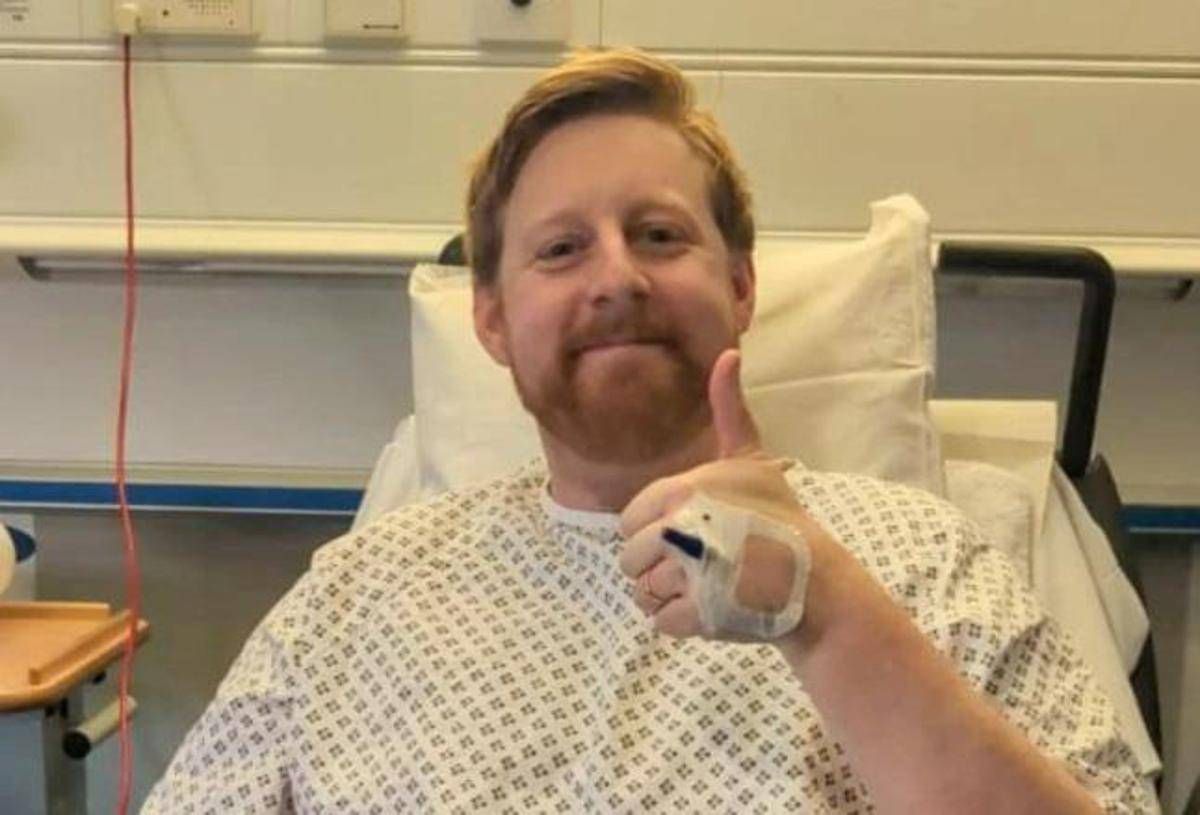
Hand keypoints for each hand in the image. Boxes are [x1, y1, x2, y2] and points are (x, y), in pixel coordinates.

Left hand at [617, 348, 817, 639]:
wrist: (813, 579)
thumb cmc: (778, 516)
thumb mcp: (752, 456)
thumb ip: (729, 407)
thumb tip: (728, 352)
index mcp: (682, 491)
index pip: (630, 522)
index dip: (654, 531)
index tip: (691, 532)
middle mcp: (680, 529)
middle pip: (630, 560)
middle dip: (657, 567)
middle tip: (699, 564)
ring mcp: (690, 574)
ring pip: (642, 593)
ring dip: (667, 596)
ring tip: (704, 585)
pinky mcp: (700, 614)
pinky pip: (660, 623)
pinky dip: (679, 623)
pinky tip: (708, 608)